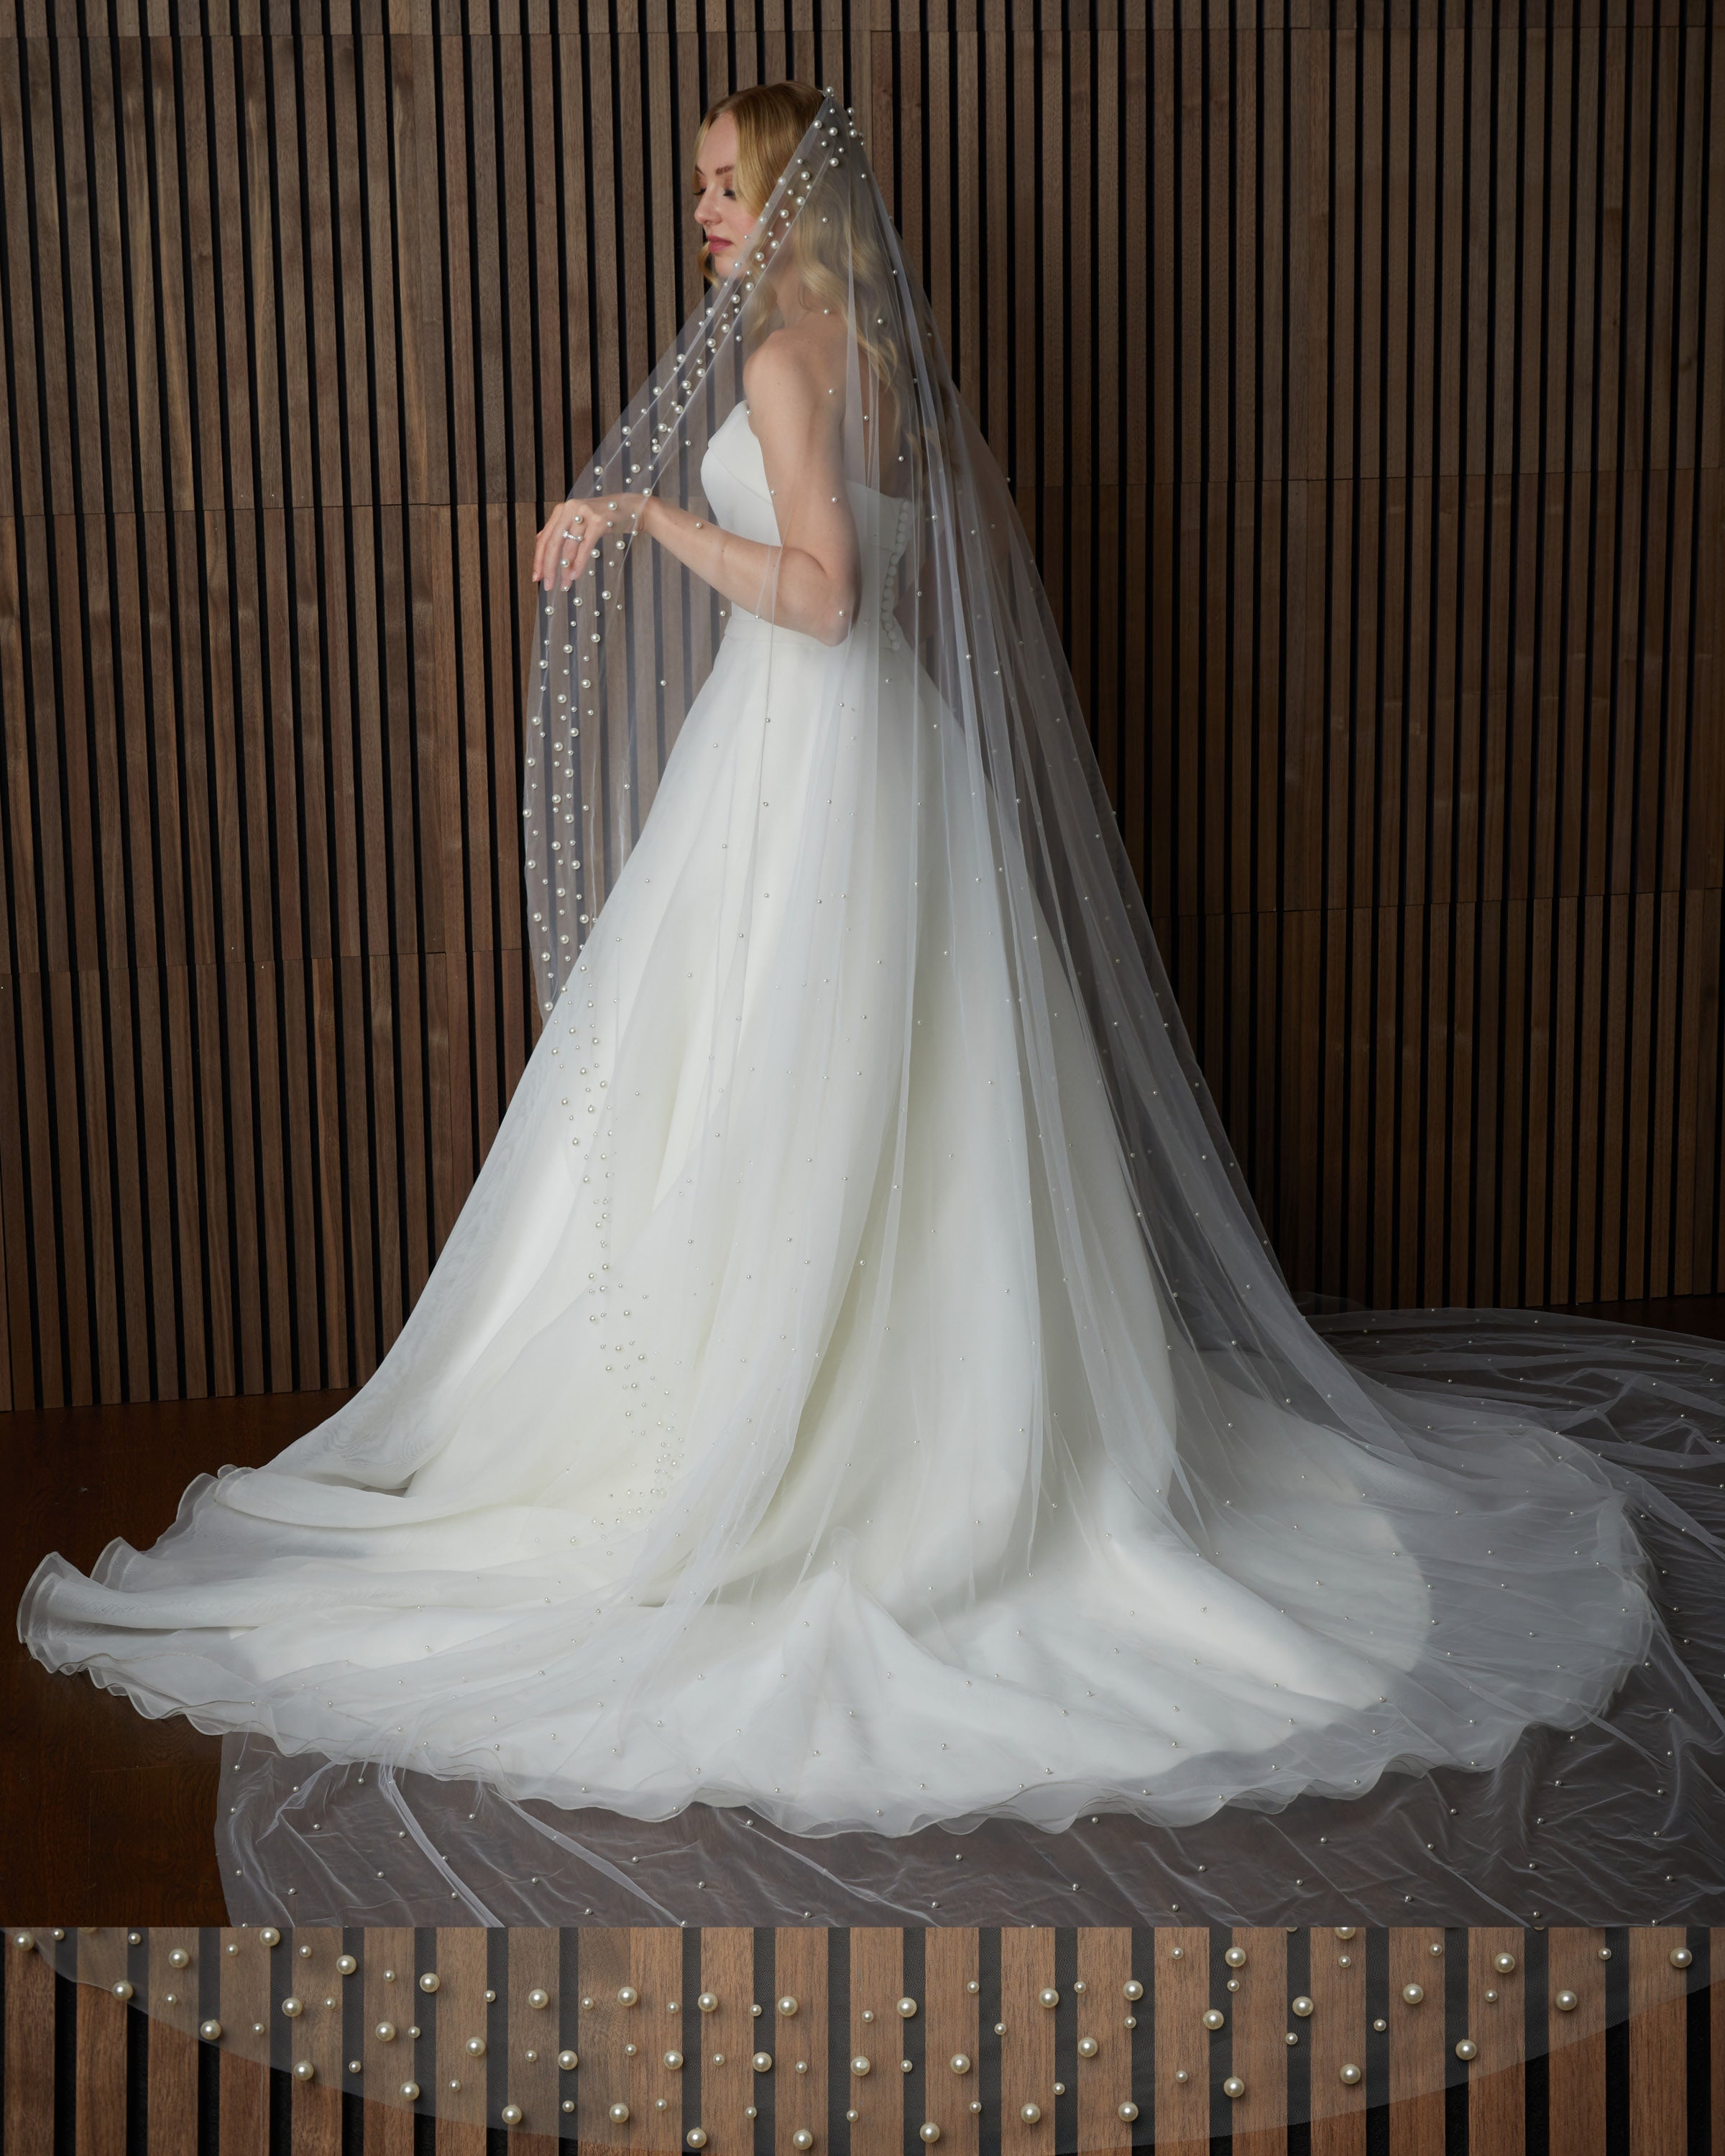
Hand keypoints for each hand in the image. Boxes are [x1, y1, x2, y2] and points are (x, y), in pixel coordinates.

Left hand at [532, 492, 652, 590]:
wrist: (632, 508)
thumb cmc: (605, 517)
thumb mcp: (579, 520)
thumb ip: (560, 528)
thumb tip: (539, 541)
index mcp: (563, 510)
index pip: (544, 537)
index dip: (538, 559)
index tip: (537, 577)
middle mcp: (570, 509)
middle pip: (553, 543)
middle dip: (548, 567)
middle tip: (548, 586)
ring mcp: (584, 514)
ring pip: (568, 547)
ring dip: (565, 570)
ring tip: (564, 585)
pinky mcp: (598, 521)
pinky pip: (584, 547)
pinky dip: (578, 563)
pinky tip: (575, 575)